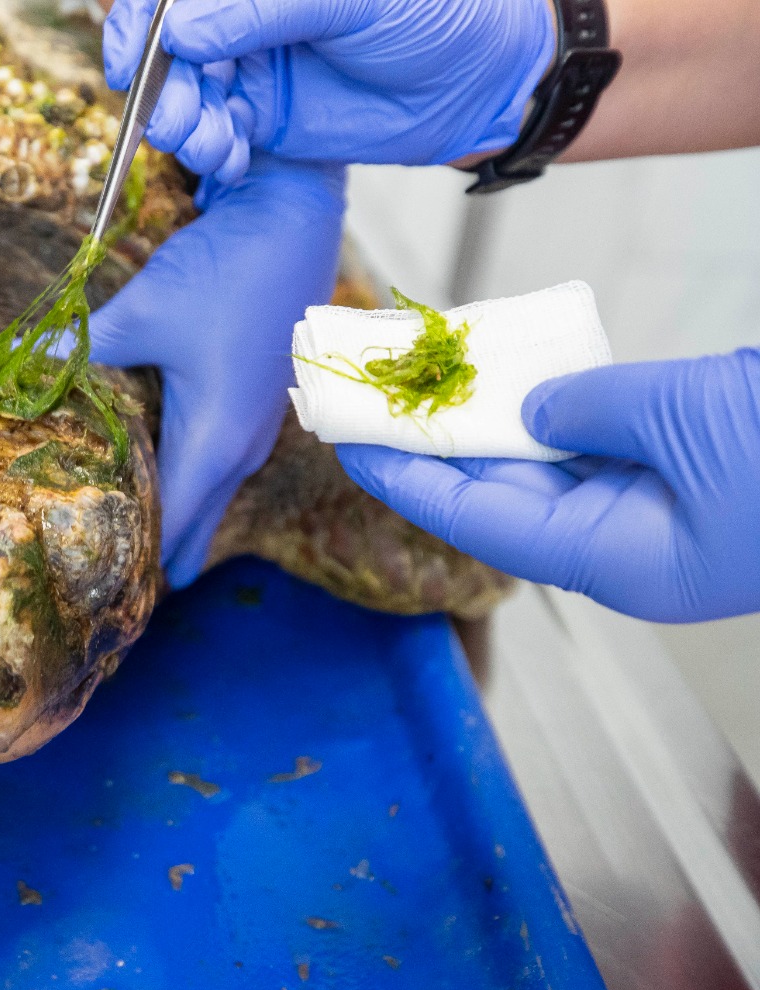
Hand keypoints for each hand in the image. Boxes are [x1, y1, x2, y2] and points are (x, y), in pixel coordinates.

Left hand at [89, 155, 343, 586]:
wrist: (296, 217)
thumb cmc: (225, 270)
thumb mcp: (141, 313)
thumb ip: (80, 349)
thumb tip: (21, 367)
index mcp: (214, 440)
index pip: (172, 525)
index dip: (139, 563)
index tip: (109, 603)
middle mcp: (243, 443)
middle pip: (197, 517)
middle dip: (161, 552)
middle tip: (121, 592)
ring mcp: (258, 420)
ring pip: (213, 486)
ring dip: (180, 514)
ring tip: (144, 545)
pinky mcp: (260, 395)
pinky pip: (223, 456)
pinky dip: (195, 477)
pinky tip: (168, 471)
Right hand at [104, 0, 555, 181]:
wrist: (482, 80)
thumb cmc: (435, 15)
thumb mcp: (351, 1)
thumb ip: (263, 11)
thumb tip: (182, 31)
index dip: (139, 23)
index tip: (130, 62)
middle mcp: (244, 16)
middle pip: (168, 49)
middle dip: (164, 87)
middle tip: (177, 119)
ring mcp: (251, 66)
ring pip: (186, 95)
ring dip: (184, 124)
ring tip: (212, 142)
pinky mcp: (265, 117)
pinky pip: (215, 135)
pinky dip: (212, 151)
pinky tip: (231, 158)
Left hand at [337, 351, 759, 622]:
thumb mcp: (689, 419)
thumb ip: (593, 409)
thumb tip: (533, 403)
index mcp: (623, 563)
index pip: (480, 522)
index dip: (409, 479)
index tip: (349, 443)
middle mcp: (632, 547)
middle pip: (505, 497)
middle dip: (441, 448)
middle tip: (379, 401)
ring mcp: (664, 512)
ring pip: (551, 468)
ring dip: (494, 425)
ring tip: (429, 380)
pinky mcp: (692, 472)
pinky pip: (600, 444)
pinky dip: (557, 409)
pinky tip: (515, 375)